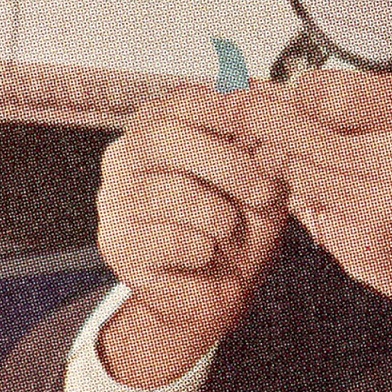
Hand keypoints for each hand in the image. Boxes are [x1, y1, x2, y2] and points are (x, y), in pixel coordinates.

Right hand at [91, 83, 290, 389]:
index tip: (265, 129)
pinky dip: (200, 249)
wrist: (216, 291)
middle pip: (166, 139)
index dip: (227, 110)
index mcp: (158, 126)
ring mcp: (114, 200)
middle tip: (265, 192)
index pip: (183, 100)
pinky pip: (166, 238)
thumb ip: (266, 146)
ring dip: (218, 214)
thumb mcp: (262, 178)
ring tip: (230, 230)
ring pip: (169, 192)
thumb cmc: (235, 226)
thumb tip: (277, 115)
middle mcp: (125, 156)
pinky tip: (204, 254)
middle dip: (228, 165)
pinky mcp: (116, 244)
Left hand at [239, 70, 391, 325]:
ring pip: (294, 177)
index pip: (321, 93)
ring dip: (281, 161)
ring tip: (285, 149)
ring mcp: (375, 213)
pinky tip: (327, 192)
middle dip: (259, 121)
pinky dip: (309, 200)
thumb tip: (286, 88)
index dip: (287, 90)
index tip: (272, 87)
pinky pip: (310, 215)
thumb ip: (361, 99)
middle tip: (237, 108)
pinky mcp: (359, 250)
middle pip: (296, 136)